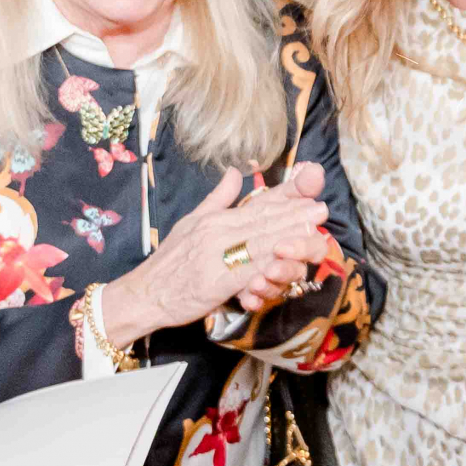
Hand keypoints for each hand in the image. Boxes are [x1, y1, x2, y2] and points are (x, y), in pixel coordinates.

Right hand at [103, 164, 330, 344]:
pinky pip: (248, 270)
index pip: (256, 205)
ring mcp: (217, 256)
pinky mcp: (217, 281)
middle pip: (262, 221)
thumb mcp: (191, 222)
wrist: (145, 294)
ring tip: (313, 228)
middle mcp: (217, 232)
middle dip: (295, 215)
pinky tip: (288, 258)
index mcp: (214, 219)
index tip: (309, 192)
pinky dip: (269, 263)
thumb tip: (236, 172)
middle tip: (321, 209)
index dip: (285, 199)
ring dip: (289, 235)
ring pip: (259, 243)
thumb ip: (218, 199)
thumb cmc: (169, 262)